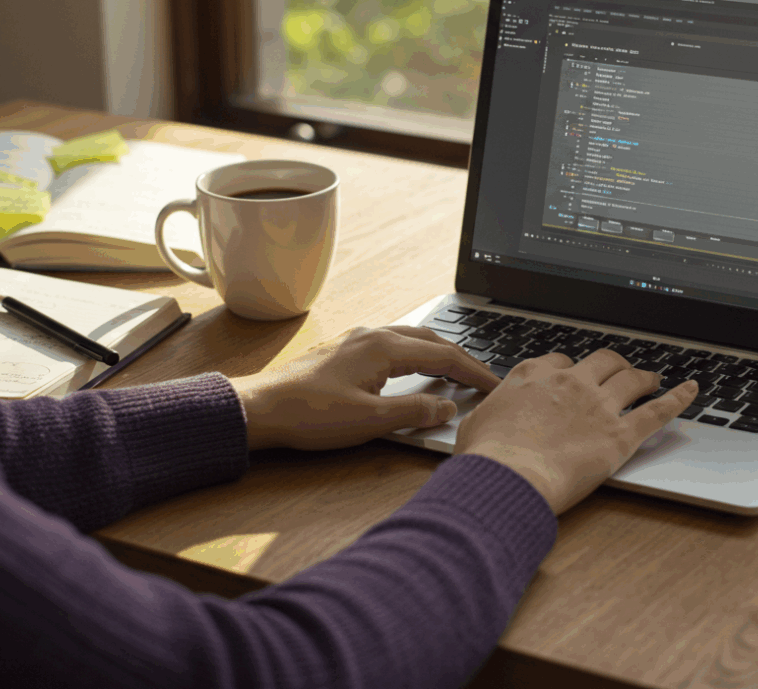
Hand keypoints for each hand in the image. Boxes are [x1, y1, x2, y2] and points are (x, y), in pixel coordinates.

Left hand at [231, 326, 500, 450]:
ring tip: (457, 373)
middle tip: (483, 379)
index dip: (475, 372)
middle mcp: (373, 335)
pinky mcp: (344, 350)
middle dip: (462, 358)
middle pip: (432, 340)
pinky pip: (392, 344)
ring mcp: (357, 340)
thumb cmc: (310, 415)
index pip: (445, 356)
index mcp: (384, 347)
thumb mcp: (371, 421)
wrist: (261, 409)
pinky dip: (415, 355)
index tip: (495, 386)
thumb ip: (415, 413)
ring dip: (438, 353)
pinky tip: (413, 370)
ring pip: (411, 339)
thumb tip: (448, 408)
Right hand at [455, 350, 697, 514]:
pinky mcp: (620, 435)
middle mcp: (569, 383)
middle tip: (619, 370)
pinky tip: (692, 390)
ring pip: (630, 379)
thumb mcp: (477, 424)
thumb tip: (489, 417)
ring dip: (644, 376)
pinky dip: (678, 399)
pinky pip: (657, 411)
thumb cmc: (487, 457)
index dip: (569, 369)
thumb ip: (492, 413)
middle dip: (612, 364)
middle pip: (601, 361)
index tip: (572, 378)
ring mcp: (598, 406)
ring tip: (652, 377)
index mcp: (532, 375)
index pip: (559, 360)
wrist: (508, 477)